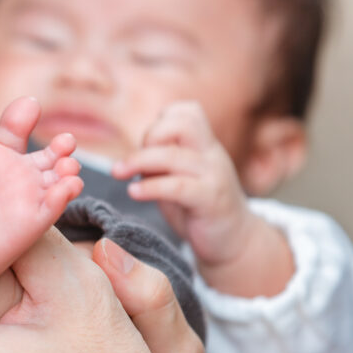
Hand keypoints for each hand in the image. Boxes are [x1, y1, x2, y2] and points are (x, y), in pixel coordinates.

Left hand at [112, 102, 254, 266]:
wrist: (234, 241)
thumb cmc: (198, 209)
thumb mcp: (178, 178)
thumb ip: (160, 163)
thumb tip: (131, 157)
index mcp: (204, 146)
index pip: (188, 111)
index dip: (161, 121)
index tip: (146, 145)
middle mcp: (212, 155)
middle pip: (184, 123)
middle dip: (151, 136)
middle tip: (132, 161)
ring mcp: (214, 176)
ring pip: (174, 156)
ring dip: (139, 161)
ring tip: (118, 172)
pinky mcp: (211, 200)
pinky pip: (178, 186)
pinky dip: (151, 187)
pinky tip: (134, 192)